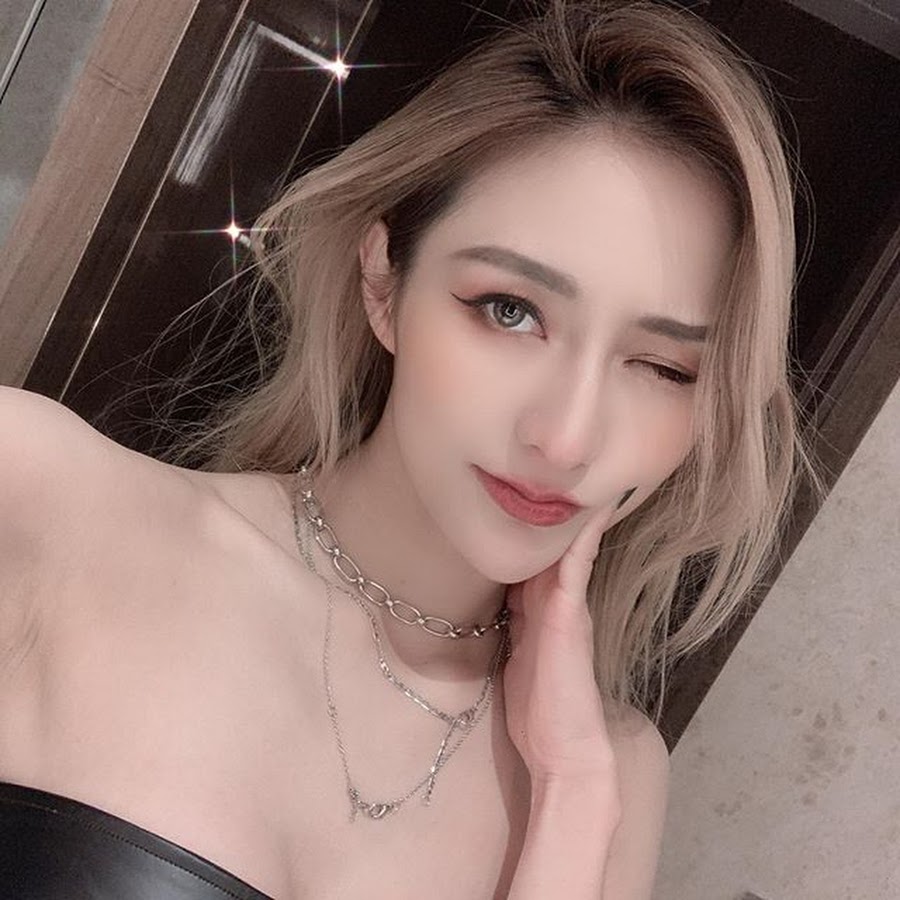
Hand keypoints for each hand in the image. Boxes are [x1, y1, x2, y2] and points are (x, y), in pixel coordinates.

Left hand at [502, 503, 619, 796]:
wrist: (564, 750)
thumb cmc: (539, 710)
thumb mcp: (517, 653)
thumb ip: (512, 622)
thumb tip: (495, 601)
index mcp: (542, 609)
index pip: (536, 557)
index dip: (531, 527)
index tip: (524, 493)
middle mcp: (559, 601)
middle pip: (554, 545)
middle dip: (552, 511)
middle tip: (552, 467)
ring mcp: (568, 607)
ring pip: (569, 549)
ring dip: (571, 515)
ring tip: (575, 474)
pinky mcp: (570, 617)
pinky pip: (576, 567)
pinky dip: (581, 539)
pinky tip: (586, 511)